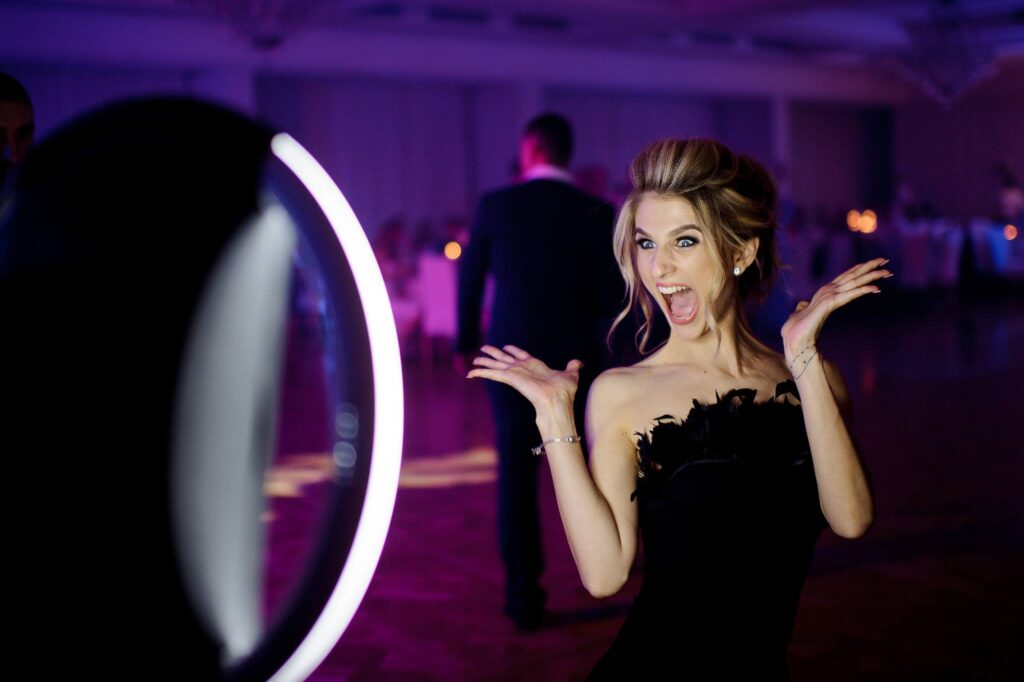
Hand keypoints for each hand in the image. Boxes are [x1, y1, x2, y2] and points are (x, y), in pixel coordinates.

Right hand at [466, 345, 580, 410]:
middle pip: (505, 359)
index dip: (513, 350)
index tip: (506, 347)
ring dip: (485, 362)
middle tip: (483, 349)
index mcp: (535, 366)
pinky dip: (482, 372)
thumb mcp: (571, 374)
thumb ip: (572, 367)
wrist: (558, 401)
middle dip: (494, 354)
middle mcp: (523, 370)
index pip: (521, 356)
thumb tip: (578, 363)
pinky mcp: (510, 378)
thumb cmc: (564, 391)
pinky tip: (472, 373)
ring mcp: (515, 374)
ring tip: (474, 360)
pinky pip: (493, 373)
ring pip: (496, 365)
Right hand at [781, 258, 889, 359]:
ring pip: (854, 282)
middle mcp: (827, 291)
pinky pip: (850, 295)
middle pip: (852, 275)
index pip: (845, 277)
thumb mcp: (802, 315)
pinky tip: (876, 288)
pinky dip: (863, 290)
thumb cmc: (797, 330)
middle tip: (885, 260)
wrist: (794, 340)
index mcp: (824, 292)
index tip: (874, 265)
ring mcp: (828, 296)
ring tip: (886, 271)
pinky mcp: (830, 303)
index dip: (859, 269)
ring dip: (871, 275)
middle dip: (869, 267)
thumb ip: (804, 308)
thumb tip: (803, 304)